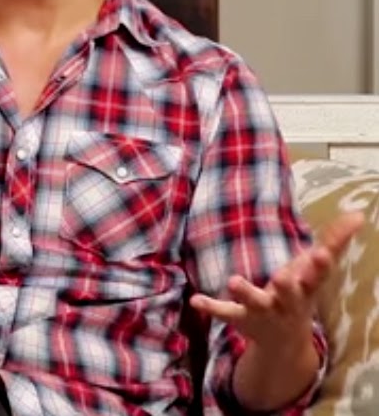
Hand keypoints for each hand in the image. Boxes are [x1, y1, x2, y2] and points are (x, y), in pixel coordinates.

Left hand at [190, 211, 364, 346]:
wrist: (285, 341)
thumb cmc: (302, 292)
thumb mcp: (317, 269)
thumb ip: (336, 240)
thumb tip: (359, 212)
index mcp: (307, 288)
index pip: (317, 277)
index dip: (319, 266)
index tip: (321, 253)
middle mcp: (288, 302)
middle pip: (290, 294)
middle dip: (287, 286)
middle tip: (282, 276)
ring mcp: (263, 312)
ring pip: (255, 303)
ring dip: (246, 293)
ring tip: (234, 280)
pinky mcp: (241, 318)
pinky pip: (225, 313)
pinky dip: (212, 307)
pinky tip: (195, 300)